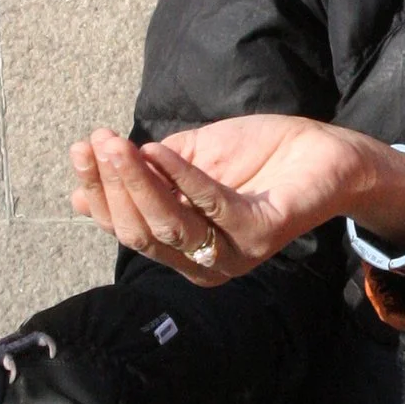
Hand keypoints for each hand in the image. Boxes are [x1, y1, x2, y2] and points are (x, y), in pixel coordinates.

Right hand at [68, 115, 404, 281]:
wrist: (325, 152)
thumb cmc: (258, 154)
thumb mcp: (188, 158)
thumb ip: (145, 173)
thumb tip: (81, 189)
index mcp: (183, 247)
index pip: (125, 227)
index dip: (98, 191)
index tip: (79, 151)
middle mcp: (203, 262)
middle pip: (140, 231)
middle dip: (111, 185)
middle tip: (96, 141)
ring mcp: (232, 254)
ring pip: (168, 225)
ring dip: (136, 181)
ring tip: (117, 142)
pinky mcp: (259, 234)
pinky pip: (210, 207)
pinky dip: (181, 177)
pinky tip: (160, 150)